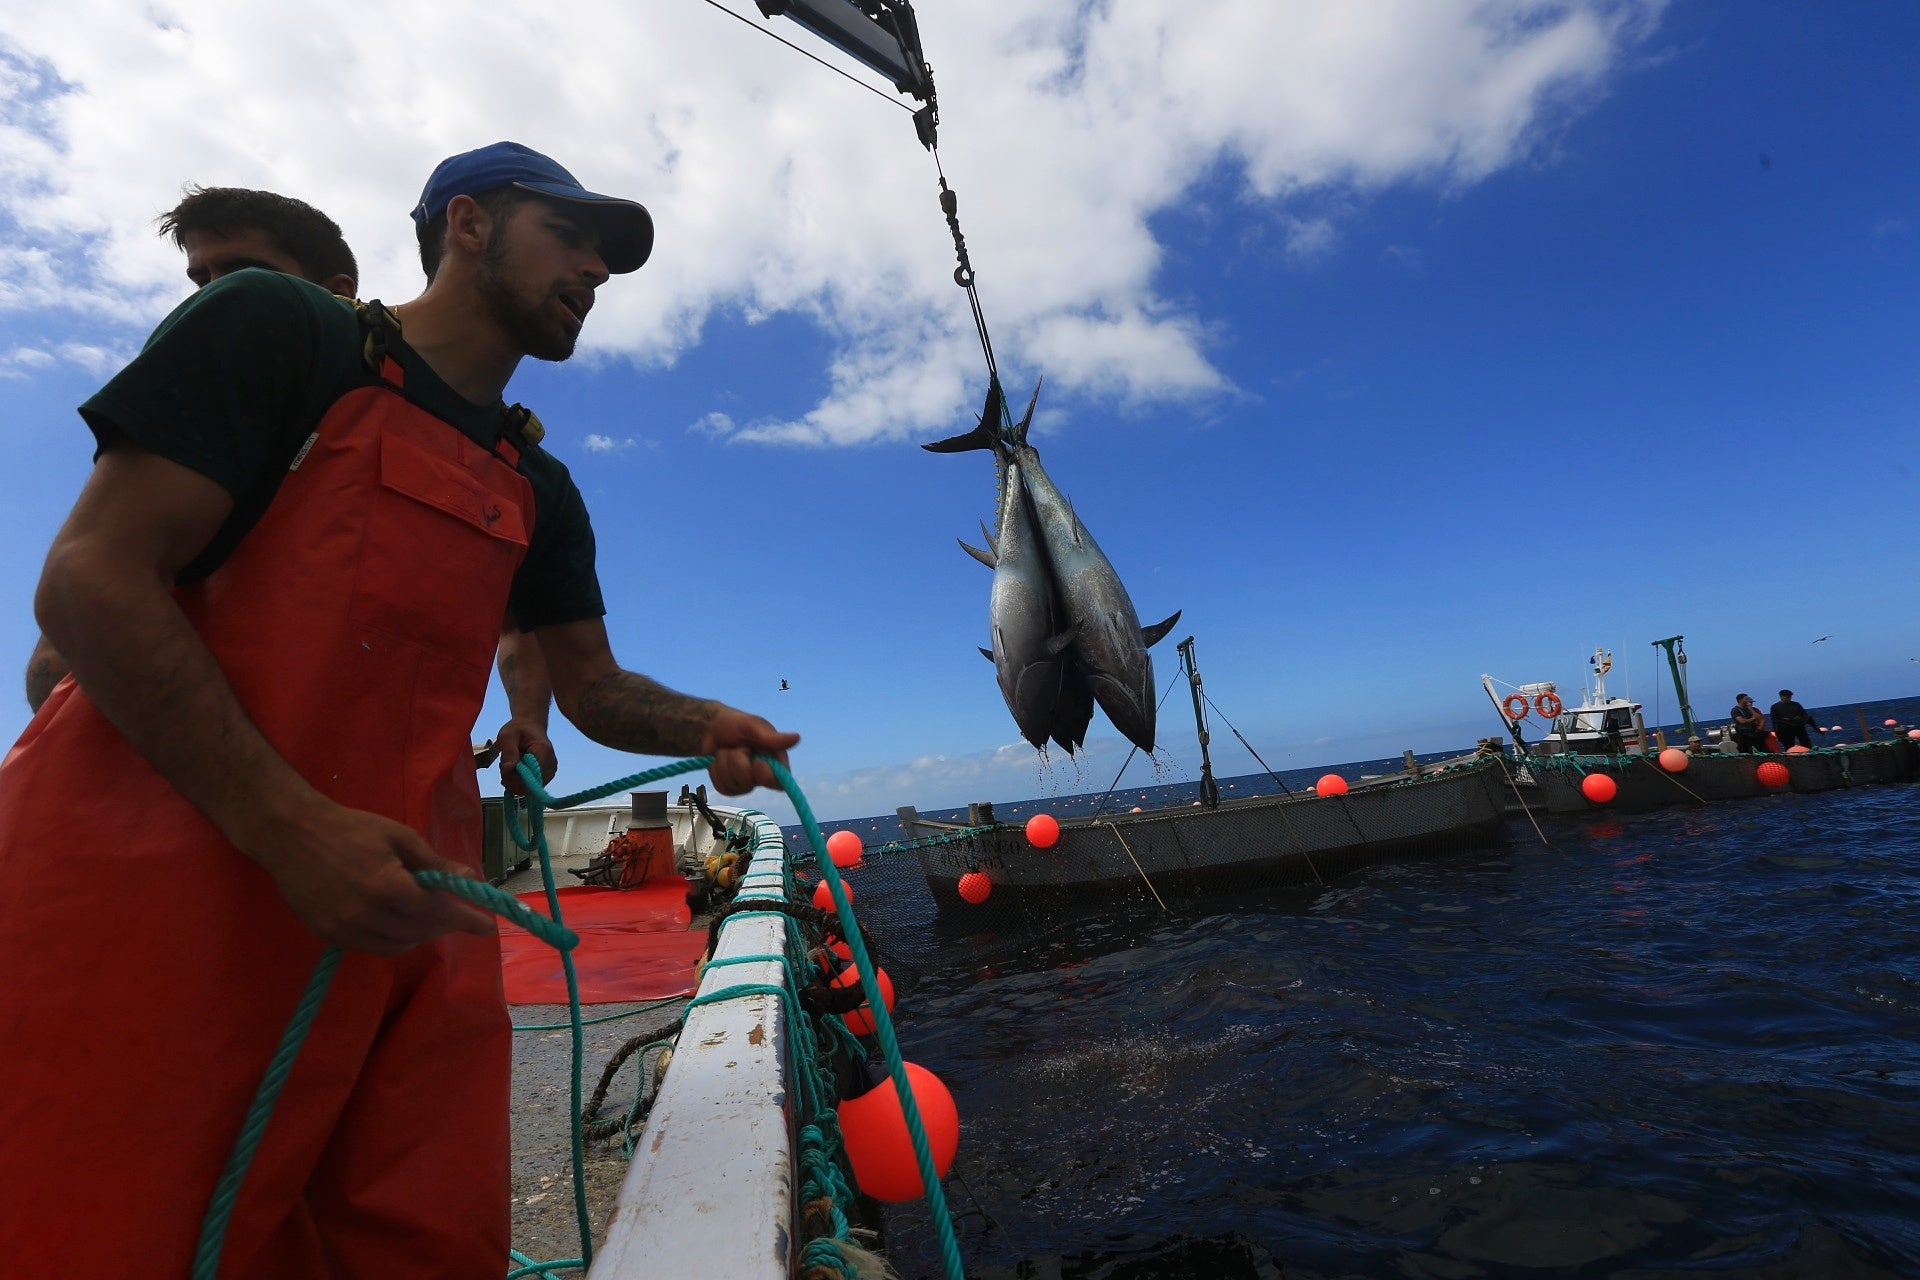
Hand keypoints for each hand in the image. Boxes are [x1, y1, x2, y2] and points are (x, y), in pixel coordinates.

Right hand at [247, 796, 497, 953]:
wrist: (290, 834)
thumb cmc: (351, 828)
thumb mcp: (399, 837)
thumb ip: (434, 862)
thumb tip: (470, 878)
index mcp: (386, 887)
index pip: (436, 913)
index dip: (464, 920)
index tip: (488, 927)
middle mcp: (365, 915)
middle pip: (419, 933)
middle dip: (442, 924)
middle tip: (454, 909)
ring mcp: (343, 929)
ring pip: (396, 946)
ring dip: (418, 934)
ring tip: (425, 912)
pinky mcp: (326, 935)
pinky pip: (370, 946)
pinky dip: (391, 938)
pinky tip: (395, 919)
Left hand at [496, 715, 556, 794]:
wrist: (530, 726)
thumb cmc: (518, 729)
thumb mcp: (508, 736)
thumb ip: (509, 752)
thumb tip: (509, 769)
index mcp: (544, 752)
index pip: (532, 776)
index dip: (515, 777)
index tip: (504, 767)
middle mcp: (551, 765)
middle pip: (530, 786)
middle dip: (512, 780)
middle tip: (503, 766)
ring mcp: (549, 772)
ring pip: (528, 789)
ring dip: (513, 782)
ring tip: (509, 766)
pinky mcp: (545, 777)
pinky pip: (529, 788)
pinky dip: (517, 783)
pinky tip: (513, 772)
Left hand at [702, 708, 800, 794]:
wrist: (710, 728)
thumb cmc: (735, 724)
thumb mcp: (752, 726)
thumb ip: (772, 738)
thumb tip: (797, 738)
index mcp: (774, 760)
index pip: (779, 781)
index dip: (767, 775)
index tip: (757, 762)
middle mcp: (762, 775)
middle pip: (749, 782)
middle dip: (738, 762)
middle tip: (738, 746)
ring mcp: (744, 783)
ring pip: (732, 783)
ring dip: (725, 763)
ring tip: (726, 750)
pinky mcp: (729, 787)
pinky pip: (721, 786)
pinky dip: (716, 770)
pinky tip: (718, 760)